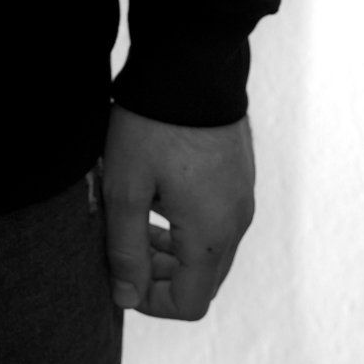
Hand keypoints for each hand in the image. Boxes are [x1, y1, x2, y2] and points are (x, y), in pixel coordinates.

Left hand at [100, 105, 254, 321]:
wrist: (191, 61)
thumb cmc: (153, 124)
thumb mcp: (125, 187)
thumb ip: (125, 249)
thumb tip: (127, 298)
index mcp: (212, 234)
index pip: (189, 303)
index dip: (151, 301)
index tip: (120, 274)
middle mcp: (237, 222)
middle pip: (203, 279)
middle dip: (163, 275)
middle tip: (126, 246)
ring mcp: (243, 196)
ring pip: (212, 249)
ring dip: (175, 249)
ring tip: (136, 219)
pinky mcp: (240, 173)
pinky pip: (219, 219)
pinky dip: (190, 224)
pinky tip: (159, 193)